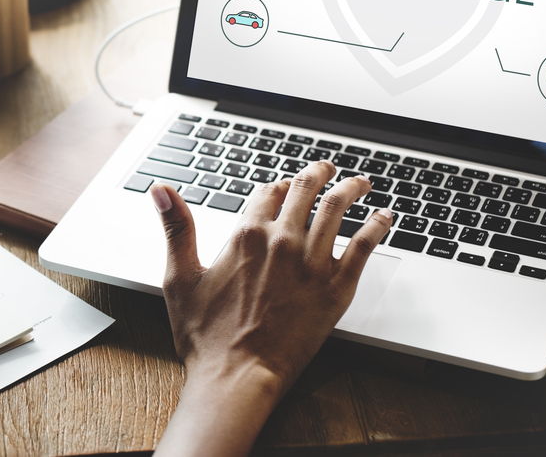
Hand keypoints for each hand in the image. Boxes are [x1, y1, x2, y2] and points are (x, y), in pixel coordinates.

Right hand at [151, 160, 392, 456]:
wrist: (237, 376)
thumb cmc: (205, 336)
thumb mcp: (180, 277)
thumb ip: (176, 227)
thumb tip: (161, 189)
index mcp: (246, 235)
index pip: (268, 192)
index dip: (277, 185)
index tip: (284, 185)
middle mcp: (281, 242)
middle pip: (306, 191)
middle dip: (318, 174)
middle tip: (327, 168)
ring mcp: (312, 264)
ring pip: (337, 209)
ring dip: (351, 188)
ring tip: (360, 182)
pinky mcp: (336, 288)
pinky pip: (364, 246)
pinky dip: (377, 226)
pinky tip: (384, 217)